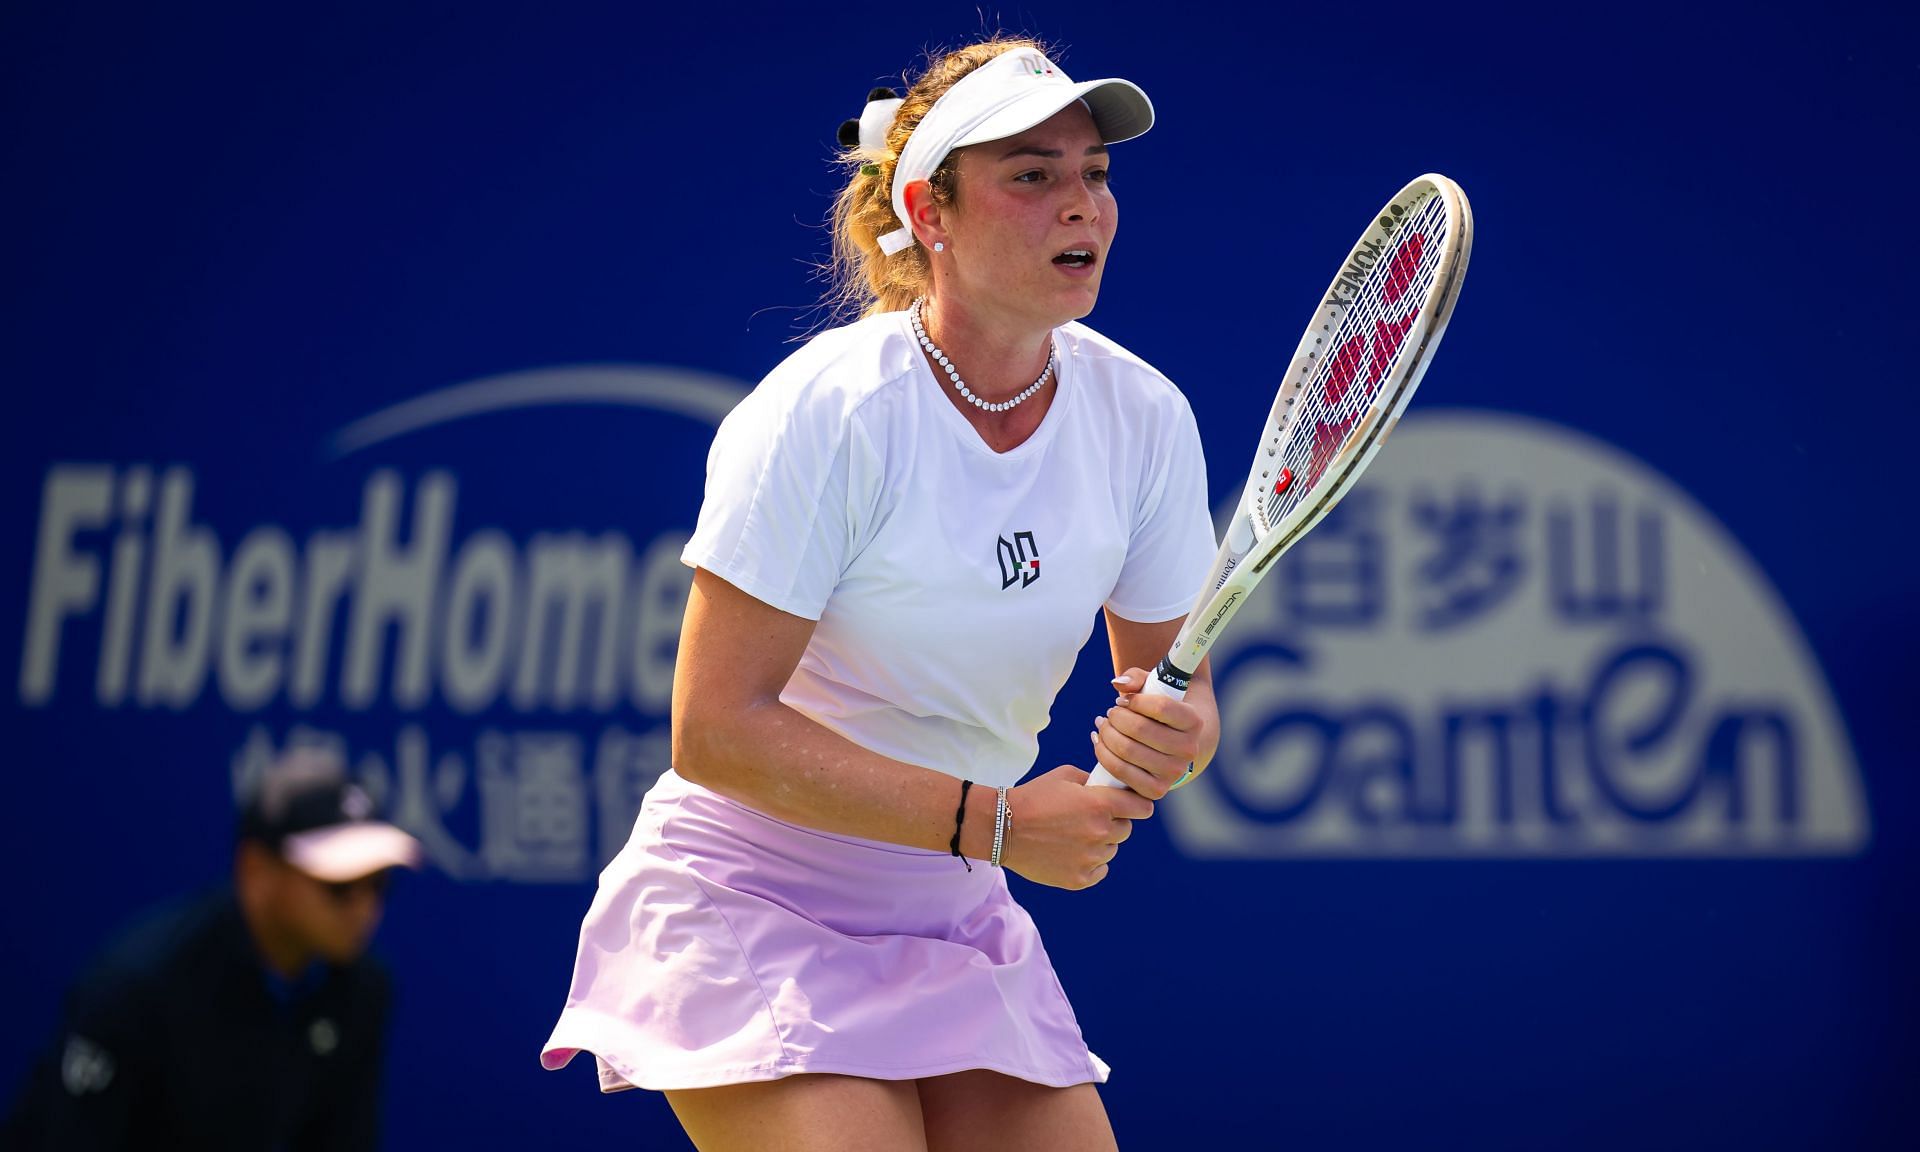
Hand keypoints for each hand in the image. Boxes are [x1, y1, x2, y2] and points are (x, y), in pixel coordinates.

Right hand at [1000, 765, 1154, 889]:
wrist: (1001, 827)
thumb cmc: (1032, 797)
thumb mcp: (1064, 776)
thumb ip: (1093, 781)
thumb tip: (1110, 787)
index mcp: (1101, 804)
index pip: (1142, 808)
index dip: (1136, 805)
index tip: (1130, 805)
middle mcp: (1100, 833)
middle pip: (1126, 830)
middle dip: (1113, 823)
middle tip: (1090, 819)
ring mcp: (1090, 858)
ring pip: (1111, 851)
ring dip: (1100, 843)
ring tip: (1072, 836)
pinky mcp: (1079, 879)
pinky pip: (1100, 870)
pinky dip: (1091, 863)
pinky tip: (1071, 852)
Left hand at [1089, 667, 1204, 798]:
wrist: (1170, 742)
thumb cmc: (1158, 710)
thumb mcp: (1153, 687)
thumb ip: (1136, 678)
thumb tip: (1118, 684)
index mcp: (1194, 721)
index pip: (1162, 707)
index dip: (1135, 701)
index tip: (1122, 701)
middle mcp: (1189, 749)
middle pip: (1140, 729)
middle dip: (1116, 717)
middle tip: (1109, 713)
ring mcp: (1174, 772)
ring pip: (1127, 750)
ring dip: (1106, 734)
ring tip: (1101, 725)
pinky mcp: (1156, 790)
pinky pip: (1121, 771)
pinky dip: (1103, 754)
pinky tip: (1099, 742)